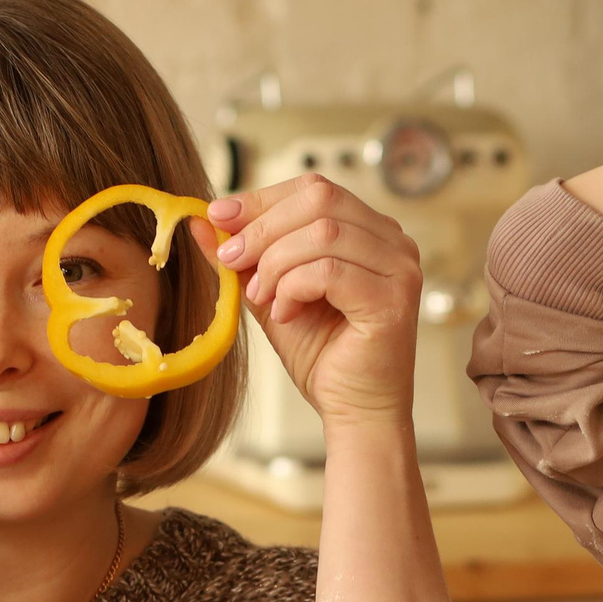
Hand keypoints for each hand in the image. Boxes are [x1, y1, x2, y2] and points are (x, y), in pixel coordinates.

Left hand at [207, 176, 422, 428]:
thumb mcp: (270, 295)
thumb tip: (202, 220)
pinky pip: (330, 270)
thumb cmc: (323, 357)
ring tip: (261, 298)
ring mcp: (400, 269)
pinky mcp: (393, 299)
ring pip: (322, 233)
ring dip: (276, 264)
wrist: (353, 412)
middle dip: (263, 229)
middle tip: (232, 261)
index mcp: (370, 232)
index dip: (262, 199)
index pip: (315, 189)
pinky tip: (286, 314)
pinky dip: (294, 288)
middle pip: (319, 200)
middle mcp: (394, 243)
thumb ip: (244, 258)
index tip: (219, 217)